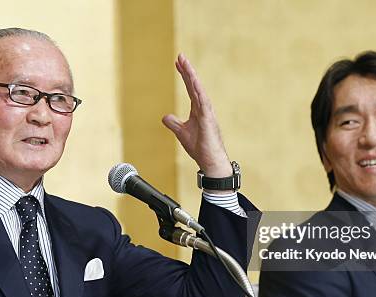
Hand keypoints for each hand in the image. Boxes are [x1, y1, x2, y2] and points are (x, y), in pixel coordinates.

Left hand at [162, 53, 231, 177]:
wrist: (211, 162)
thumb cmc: (200, 148)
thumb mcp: (182, 133)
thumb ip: (174, 123)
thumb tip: (165, 117)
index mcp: (198, 110)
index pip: (190, 88)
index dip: (184, 75)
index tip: (178, 63)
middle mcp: (204, 108)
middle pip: (195, 85)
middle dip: (188, 70)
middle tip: (180, 56)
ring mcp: (207, 113)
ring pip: (199, 90)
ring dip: (192, 77)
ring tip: (186, 64)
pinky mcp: (208, 120)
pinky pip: (203, 102)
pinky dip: (199, 92)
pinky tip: (193, 82)